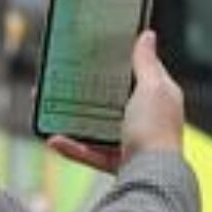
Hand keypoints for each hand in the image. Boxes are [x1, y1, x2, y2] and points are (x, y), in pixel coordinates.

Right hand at [46, 31, 185, 174]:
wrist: (151, 176)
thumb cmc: (155, 129)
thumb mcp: (152, 87)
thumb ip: (146, 62)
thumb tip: (147, 36)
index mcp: (159, 97)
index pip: (141, 72)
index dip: (122, 61)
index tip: (99, 53)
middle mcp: (147, 118)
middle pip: (113, 100)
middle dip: (88, 91)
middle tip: (66, 79)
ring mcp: (132, 141)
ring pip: (97, 126)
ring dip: (73, 119)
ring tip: (51, 108)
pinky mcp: (118, 162)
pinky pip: (90, 152)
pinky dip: (72, 147)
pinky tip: (54, 139)